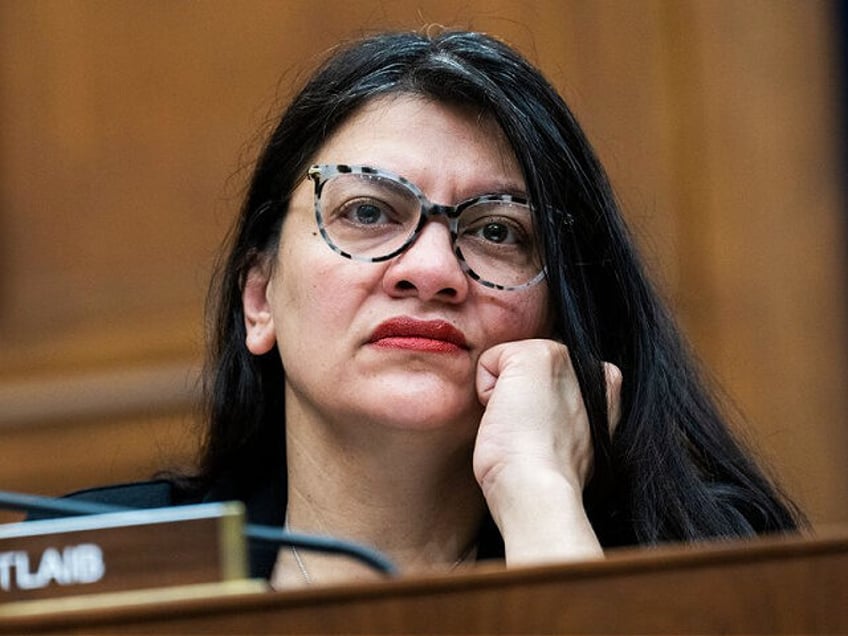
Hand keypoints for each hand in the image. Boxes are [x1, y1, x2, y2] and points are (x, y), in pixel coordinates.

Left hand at [473, 339, 621, 563]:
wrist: (539, 491)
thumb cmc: (547, 480)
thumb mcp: (572, 441)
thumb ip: (565, 414)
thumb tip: (542, 413)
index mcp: (604, 389)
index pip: (548, 379)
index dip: (534, 408)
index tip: (545, 440)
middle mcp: (589, 367)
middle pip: (526, 369)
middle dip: (520, 398)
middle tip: (531, 435)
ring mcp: (565, 358)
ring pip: (508, 364)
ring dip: (503, 396)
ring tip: (520, 429)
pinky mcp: (535, 355)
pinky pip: (488, 360)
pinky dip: (485, 392)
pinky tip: (507, 419)